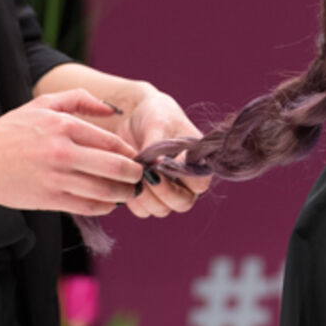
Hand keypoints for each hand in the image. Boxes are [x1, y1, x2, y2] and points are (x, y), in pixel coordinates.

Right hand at [0, 89, 142, 216]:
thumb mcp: (41, 105)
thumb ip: (79, 99)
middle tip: (141, 177)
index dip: (130, 153)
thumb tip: (111, 111)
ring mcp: (56, 179)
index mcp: (63, 126)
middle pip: (115, 167)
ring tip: (130, 192)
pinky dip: (104, 207)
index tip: (136, 157)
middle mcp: (63, 153)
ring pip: (104, 190)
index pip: (111, 142)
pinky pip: (87, 206)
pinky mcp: (49, 200)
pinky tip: (109, 203)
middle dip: (134, 175)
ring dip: (124, 194)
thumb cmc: (10, 132)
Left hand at [120, 85, 210, 218]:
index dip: (184, 179)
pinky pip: (142, 209)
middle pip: (182, 203)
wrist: (132, 116)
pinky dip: (133, 198)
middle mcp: (185, 182)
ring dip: (147, 197)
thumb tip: (156, 167)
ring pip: (161, 210)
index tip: (164, 165)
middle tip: (148, 175)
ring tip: (136, 175)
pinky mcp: (146, 195)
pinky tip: (126, 180)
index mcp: (197, 162)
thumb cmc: (154, 115)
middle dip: (164, 193)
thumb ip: (159, 146)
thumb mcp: (157, 124)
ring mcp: (165, 191)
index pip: (199, 184)